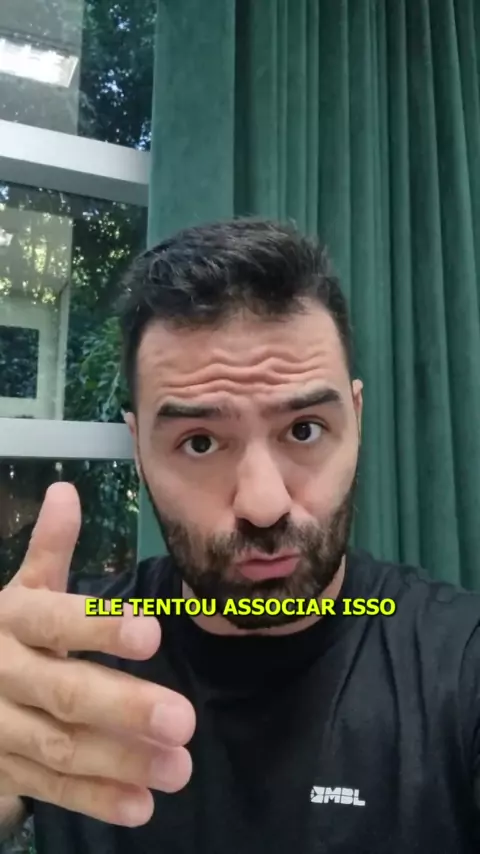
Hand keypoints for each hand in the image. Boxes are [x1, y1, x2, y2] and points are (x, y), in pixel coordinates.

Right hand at [0, 483, 195, 826]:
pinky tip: (142, 806)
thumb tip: (66, 491)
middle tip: (184, 720)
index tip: (154, 633)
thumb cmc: (5, 633)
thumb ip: (49, 549)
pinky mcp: (5, 769)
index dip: (102, 627)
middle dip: (124, 707)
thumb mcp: (23, 589)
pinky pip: (51, 788)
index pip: (58, 621)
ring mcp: (1, 726)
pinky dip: (95, 798)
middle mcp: (4, 672)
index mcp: (14, 620)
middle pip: (65, 691)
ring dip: (121, 760)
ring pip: (61, 746)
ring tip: (179, 767)